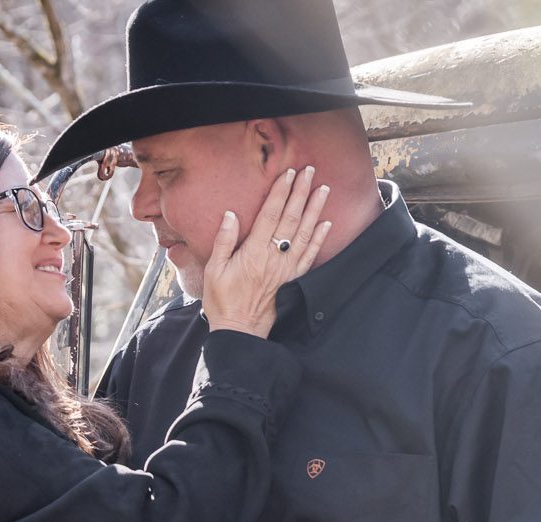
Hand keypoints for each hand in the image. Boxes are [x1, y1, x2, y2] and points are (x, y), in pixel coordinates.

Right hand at [199, 166, 332, 337]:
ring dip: (315, 210)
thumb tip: (231, 215)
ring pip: (304, 234)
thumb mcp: (213, 270)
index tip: (289, 173)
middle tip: (309, 171)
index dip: (280, 192)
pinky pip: (309, 256)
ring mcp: (286, 269)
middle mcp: (274, 257)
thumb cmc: (222, 301)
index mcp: (253, 251)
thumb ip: (224, 241)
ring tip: (324, 189)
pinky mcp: (292, 280)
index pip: (270, 214)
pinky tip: (327, 224)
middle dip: (301, 192)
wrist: (239, 331)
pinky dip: (319, 239)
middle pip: (291, 218)